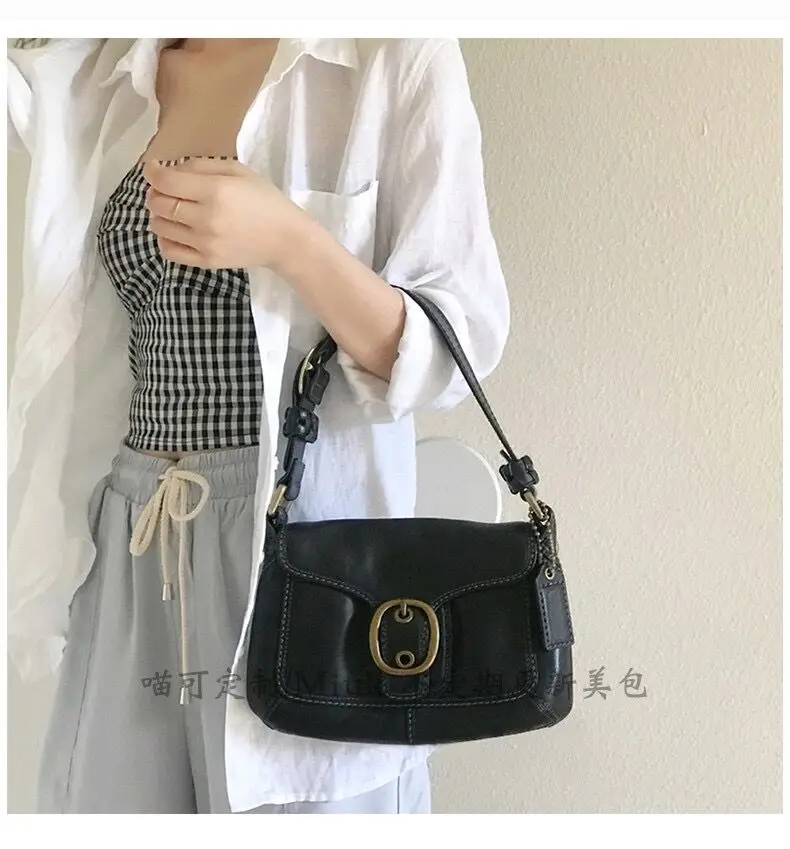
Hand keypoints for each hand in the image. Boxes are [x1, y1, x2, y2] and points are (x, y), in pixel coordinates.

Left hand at [142, 157, 308, 269]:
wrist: (285, 239)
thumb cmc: (264, 200)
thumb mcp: (238, 170)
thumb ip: (201, 166)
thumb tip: (170, 170)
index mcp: (215, 191)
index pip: (165, 182)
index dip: (152, 173)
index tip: (154, 170)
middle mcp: (205, 218)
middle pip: (159, 204)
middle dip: (156, 193)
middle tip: (167, 190)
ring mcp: (204, 243)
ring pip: (159, 227)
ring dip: (160, 215)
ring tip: (174, 210)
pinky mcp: (207, 261)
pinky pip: (169, 251)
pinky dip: (165, 239)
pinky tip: (176, 231)